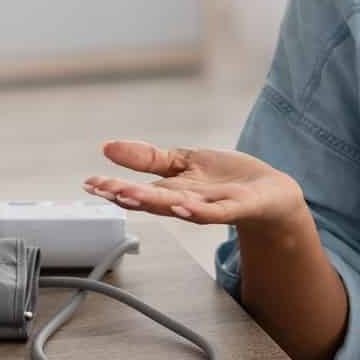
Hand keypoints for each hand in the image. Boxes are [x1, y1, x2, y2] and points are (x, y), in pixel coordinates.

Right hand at [84, 141, 305, 227]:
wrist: (271, 194)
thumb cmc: (227, 179)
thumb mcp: (183, 161)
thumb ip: (148, 158)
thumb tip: (107, 147)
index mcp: (173, 190)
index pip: (138, 191)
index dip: (113, 188)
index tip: (89, 183)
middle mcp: (187, 201)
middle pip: (153, 201)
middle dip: (127, 196)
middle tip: (103, 190)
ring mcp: (212, 206)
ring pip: (179, 207)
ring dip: (155, 203)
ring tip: (130, 196)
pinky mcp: (237, 207)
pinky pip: (215, 212)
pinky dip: (198, 210)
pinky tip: (181, 204)